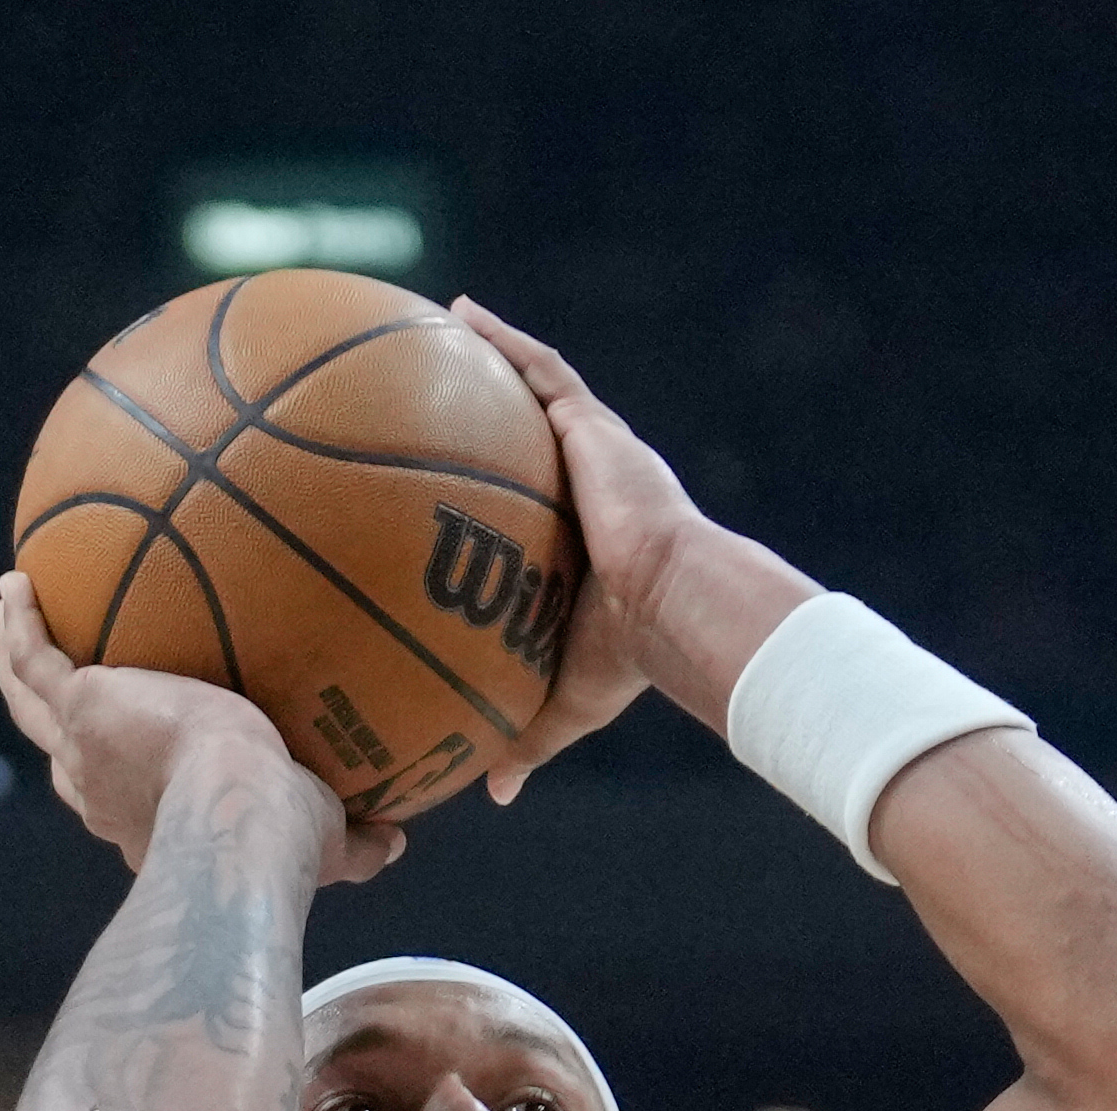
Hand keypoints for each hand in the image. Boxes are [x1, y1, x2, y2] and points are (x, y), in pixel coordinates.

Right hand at [0, 575, 396, 881]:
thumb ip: (360, 841)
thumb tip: (396, 838)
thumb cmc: (285, 840)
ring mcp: (83, 749)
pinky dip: (21, 622)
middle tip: (52, 683)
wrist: (240, 814)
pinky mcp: (81, 703)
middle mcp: (101, 792)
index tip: (130, 750)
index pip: (124, 798)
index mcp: (149, 822)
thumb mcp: (329, 841)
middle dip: (54, 718)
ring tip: (10, 611)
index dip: (120, 775)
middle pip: (63, 752)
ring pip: (28, 698)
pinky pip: (34, 656)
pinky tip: (18, 583)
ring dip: (15, 657)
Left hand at [454, 300, 813, 804]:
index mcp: (582, 548)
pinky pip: (542, 370)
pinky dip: (504, 341)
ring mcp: (593, 453)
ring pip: (535, 392)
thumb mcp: (564, 699)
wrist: (677, 608)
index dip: (498, 492)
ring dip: (494, 359)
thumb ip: (525, 737)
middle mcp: (587, 491)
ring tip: (444, 324)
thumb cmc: (633, 660)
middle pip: (531, 440)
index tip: (458, 485)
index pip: (532, 511)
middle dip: (489, 411)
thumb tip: (491, 793)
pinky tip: (462, 311)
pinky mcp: (594, 427)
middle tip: (439, 389)